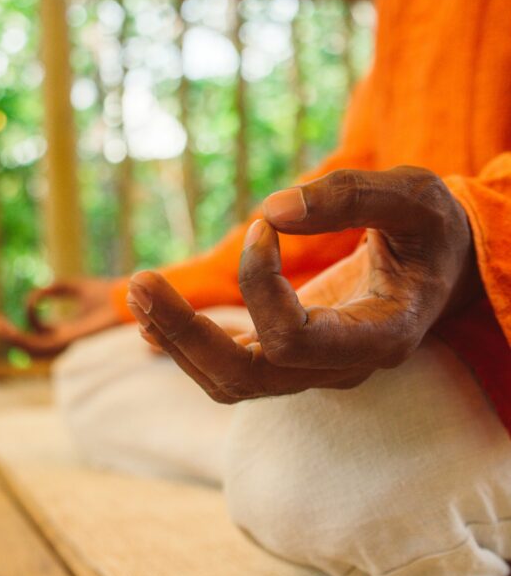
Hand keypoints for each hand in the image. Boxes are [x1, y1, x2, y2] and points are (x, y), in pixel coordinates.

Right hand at [0, 278, 118, 355]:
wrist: (122, 298)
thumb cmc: (105, 293)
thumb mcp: (73, 287)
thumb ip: (54, 289)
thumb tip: (35, 294)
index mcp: (67, 328)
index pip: (40, 329)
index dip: (30, 314)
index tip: (35, 296)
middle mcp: (66, 338)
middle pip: (32, 344)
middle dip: (12, 336)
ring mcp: (67, 343)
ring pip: (33, 350)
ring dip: (13, 340)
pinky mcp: (69, 342)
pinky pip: (41, 347)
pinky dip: (25, 338)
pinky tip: (17, 325)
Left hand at [127, 166, 481, 402]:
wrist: (437, 269)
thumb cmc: (431, 233)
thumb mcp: (413, 196)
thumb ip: (352, 197)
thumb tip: (273, 210)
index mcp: (380, 336)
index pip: (295, 339)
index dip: (260, 284)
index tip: (259, 226)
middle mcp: (340, 368)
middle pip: (245, 377)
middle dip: (186, 332)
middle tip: (139, 281)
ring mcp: (310, 368)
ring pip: (228, 379)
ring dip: (177, 338)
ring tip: (138, 289)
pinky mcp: (288, 355)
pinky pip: (229, 365)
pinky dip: (189, 342)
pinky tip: (153, 315)